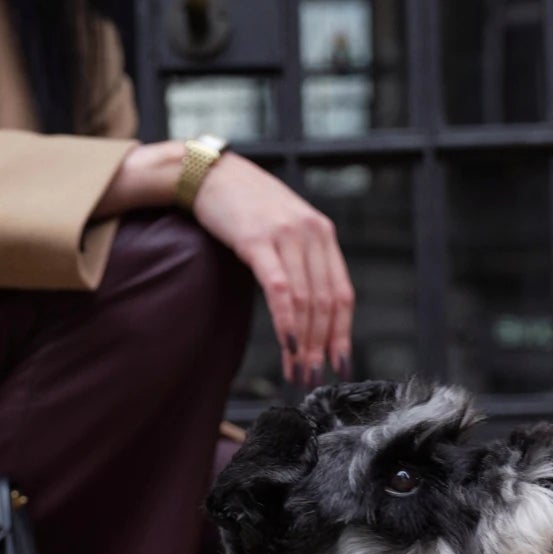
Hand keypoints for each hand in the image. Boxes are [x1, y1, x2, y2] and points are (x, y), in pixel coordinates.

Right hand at [95, 143, 354, 386]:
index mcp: (322, 235)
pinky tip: (287, 345)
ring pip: (305, 301)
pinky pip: (279, 288)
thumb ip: (301, 262)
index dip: (342, 335)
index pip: (342, 294)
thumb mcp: (283, 231)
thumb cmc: (244, 206)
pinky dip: (286, 321)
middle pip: (325, 303)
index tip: (339, 366)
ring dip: (303, 343)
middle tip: (312, 379)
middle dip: (321, 348)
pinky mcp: (258, 240)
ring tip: (296, 372)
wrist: (210, 174)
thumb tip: (309, 311)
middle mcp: (312, 233)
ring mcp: (286, 235)